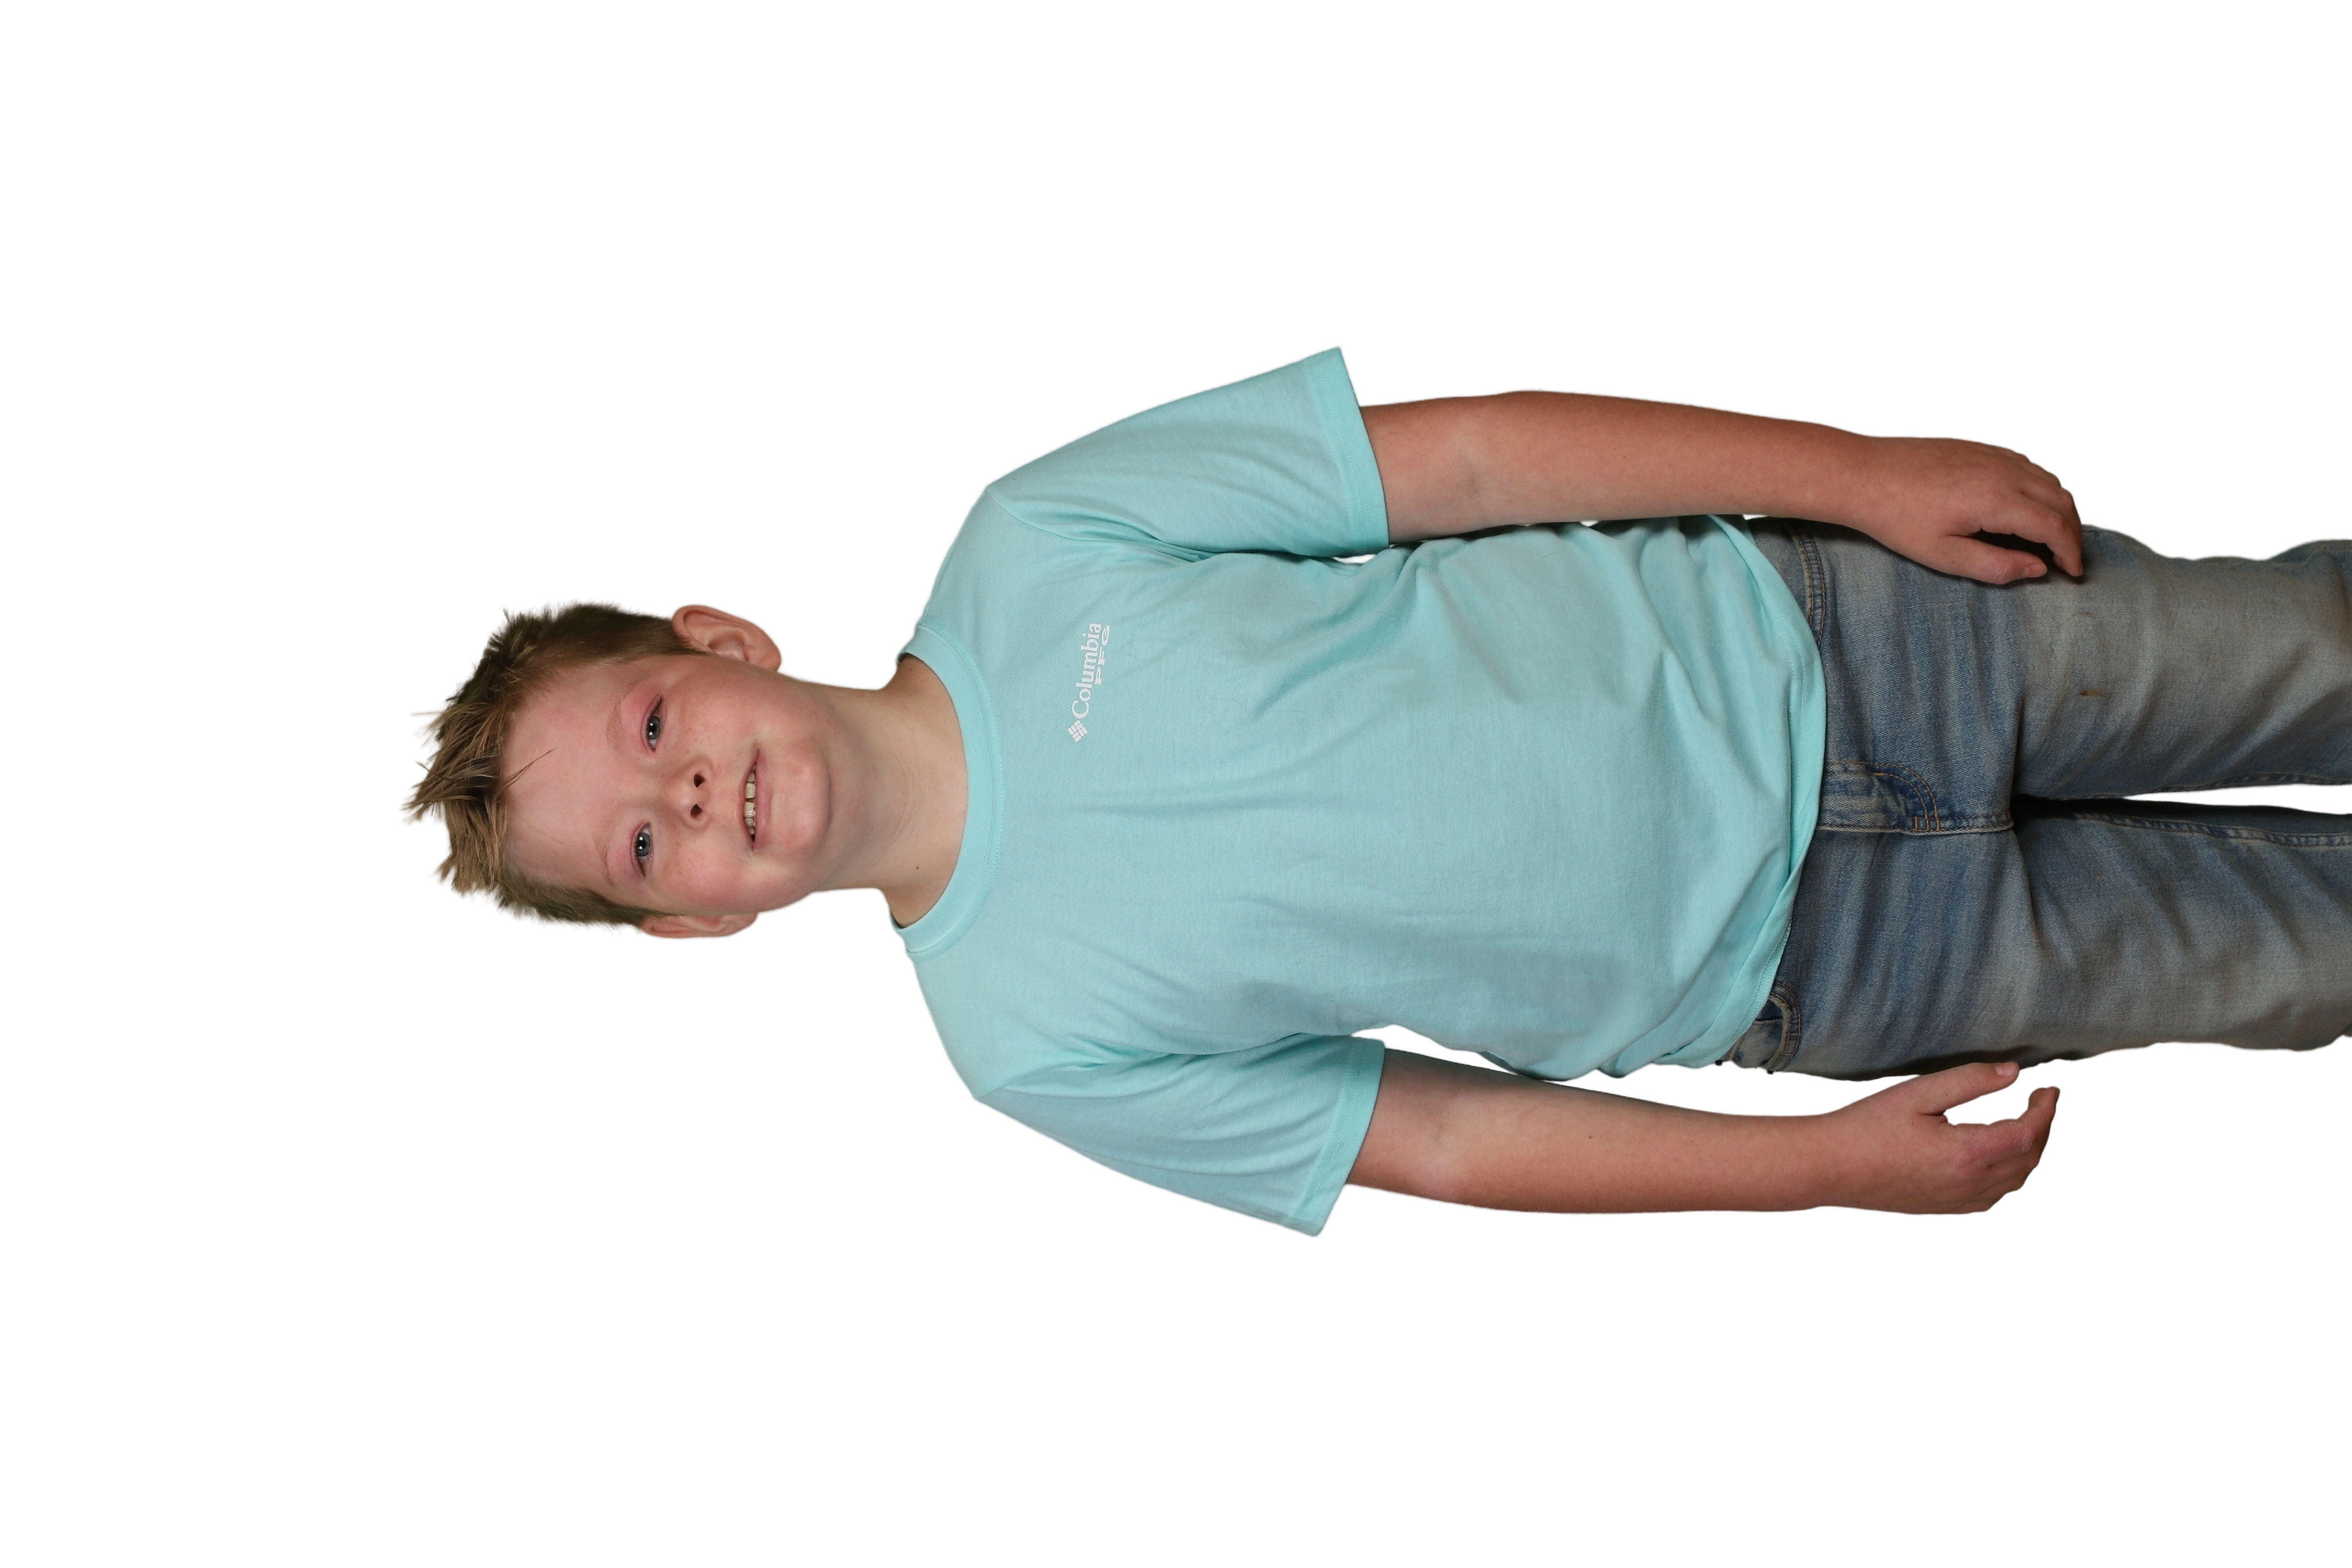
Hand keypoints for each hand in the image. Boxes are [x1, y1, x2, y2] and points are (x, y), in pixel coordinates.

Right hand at [1810, 1060, 2062, 1215]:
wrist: (1829, 1168)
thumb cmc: (1866, 1129)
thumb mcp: (1918, 1093)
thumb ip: (1968, 1081)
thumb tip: (2010, 1072)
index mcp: (1969, 1154)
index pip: (2029, 1131)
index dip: (2046, 1108)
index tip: (2049, 1089)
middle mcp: (1972, 1183)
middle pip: (2029, 1157)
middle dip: (2042, 1127)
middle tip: (2040, 1102)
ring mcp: (1960, 1201)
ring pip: (2017, 1179)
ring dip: (2028, 1151)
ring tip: (2023, 1125)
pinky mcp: (1946, 1208)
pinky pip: (1995, 1195)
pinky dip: (2009, 1174)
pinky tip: (1997, 1158)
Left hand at [1839, 433, 2084, 583]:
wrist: (1866, 474)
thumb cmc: (1896, 515)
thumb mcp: (1942, 554)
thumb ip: (1994, 566)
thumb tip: (2035, 569)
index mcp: (1998, 499)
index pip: (2055, 526)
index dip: (2071, 553)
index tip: (2072, 573)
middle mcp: (2005, 470)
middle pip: (2062, 501)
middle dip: (2072, 533)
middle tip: (2064, 559)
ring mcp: (1996, 454)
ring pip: (2050, 480)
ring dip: (2059, 509)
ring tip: (2050, 539)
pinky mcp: (1985, 447)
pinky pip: (2030, 466)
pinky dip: (2042, 489)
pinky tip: (2028, 509)